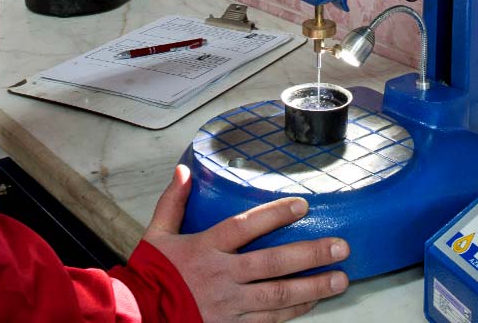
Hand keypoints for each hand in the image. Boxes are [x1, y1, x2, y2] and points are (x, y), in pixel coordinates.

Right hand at [143, 164, 349, 322]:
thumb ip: (173, 202)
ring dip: (312, 287)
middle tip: (340, 247)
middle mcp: (221, 277)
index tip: (303, 206)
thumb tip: (184, 170)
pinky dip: (293, 313)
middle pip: (272, 264)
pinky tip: (313, 304)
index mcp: (205, 249)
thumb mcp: (156, 234)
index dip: (274, 215)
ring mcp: (228, 307)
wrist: (136, 317)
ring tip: (340, 278)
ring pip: (278, 297)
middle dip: (310, 255)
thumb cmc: (150, 276)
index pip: (245, 227)